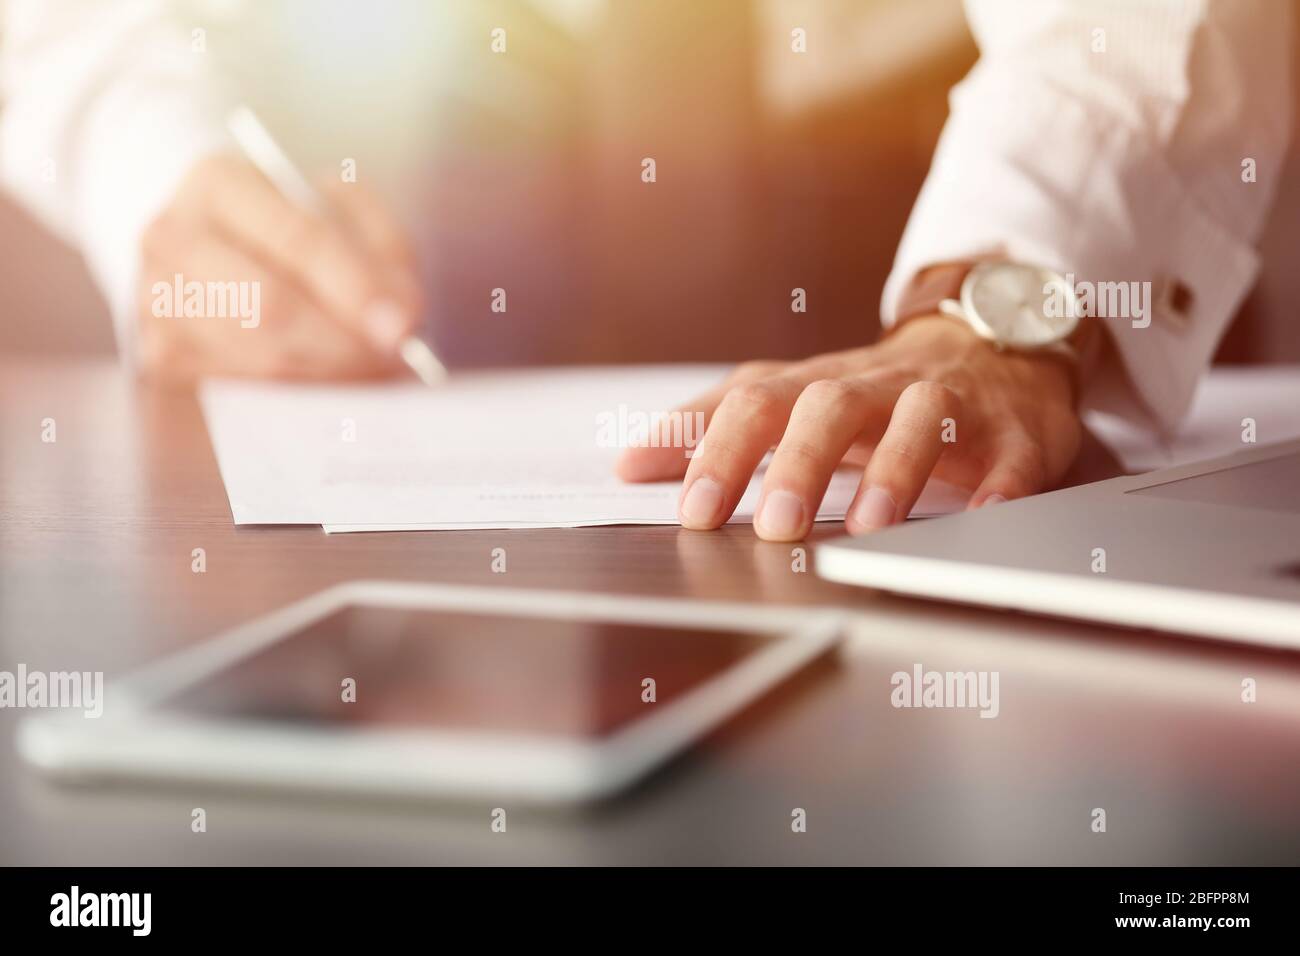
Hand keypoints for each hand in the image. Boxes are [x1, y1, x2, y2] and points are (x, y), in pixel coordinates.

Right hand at [136, 154, 422, 380]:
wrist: (214, 245)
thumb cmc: (290, 226)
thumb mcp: (342, 211)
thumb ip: (381, 248)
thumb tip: (402, 314)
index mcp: (218, 183)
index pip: (295, 238)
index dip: (354, 286)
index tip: (402, 323)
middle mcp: (172, 238)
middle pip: (268, 306)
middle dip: (343, 340)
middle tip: (394, 357)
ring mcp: (156, 300)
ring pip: (259, 356)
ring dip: (329, 371)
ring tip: (369, 366)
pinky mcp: (161, 356)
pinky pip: (244, 390)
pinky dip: (298, 392)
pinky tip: (325, 378)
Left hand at [616, 316, 1082, 540]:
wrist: (991, 345)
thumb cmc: (872, 392)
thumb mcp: (791, 400)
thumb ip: (715, 427)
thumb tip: (630, 461)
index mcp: (817, 385)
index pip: (756, 403)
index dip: (720, 451)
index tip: (690, 510)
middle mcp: (877, 387)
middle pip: (831, 405)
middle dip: (800, 462)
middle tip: (774, 526)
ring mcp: (950, 404)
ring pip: (921, 417)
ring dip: (896, 470)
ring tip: (871, 527)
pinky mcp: (1015, 432)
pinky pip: (1012, 456)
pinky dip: (1000, 487)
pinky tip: (983, 516)